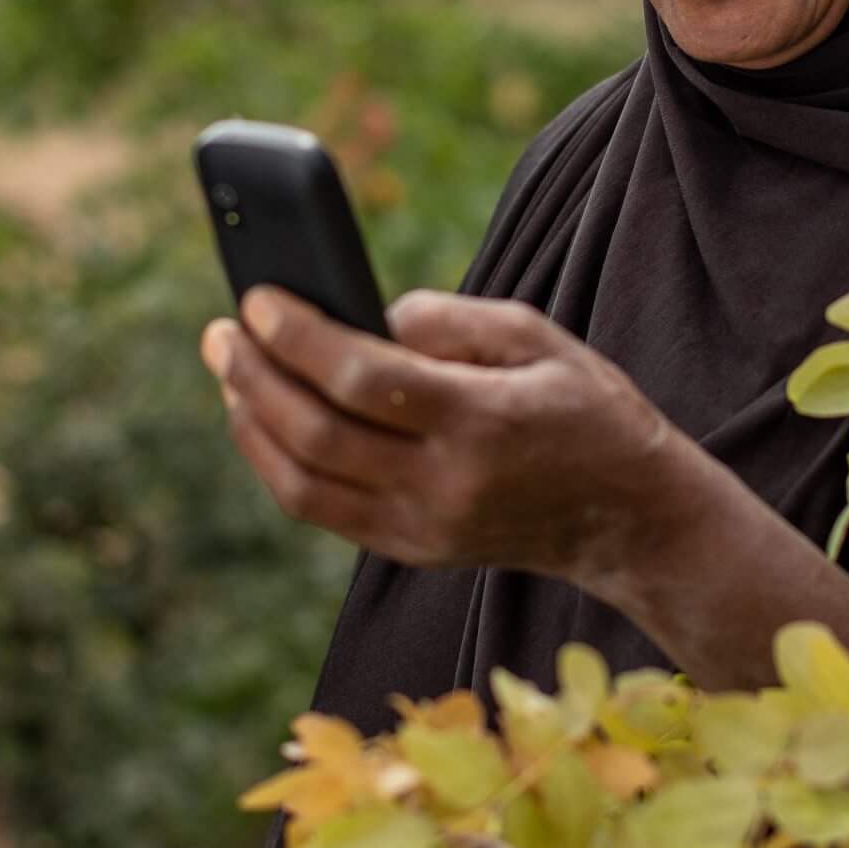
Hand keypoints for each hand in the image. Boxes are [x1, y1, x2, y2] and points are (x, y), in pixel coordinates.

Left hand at [199, 285, 684, 585]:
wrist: (627, 516)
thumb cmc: (582, 406)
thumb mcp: (536, 336)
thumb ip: (449, 320)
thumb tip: (363, 317)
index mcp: (483, 421)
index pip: (362, 378)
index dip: (298, 336)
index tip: (259, 298)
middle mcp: (447, 484)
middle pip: (317, 433)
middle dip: (255, 376)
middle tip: (221, 331)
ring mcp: (424, 527)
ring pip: (303, 483)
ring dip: (251, 423)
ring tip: (229, 369)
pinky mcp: (411, 549)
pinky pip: (319, 511)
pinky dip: (276, 462)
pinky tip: (260, 416)